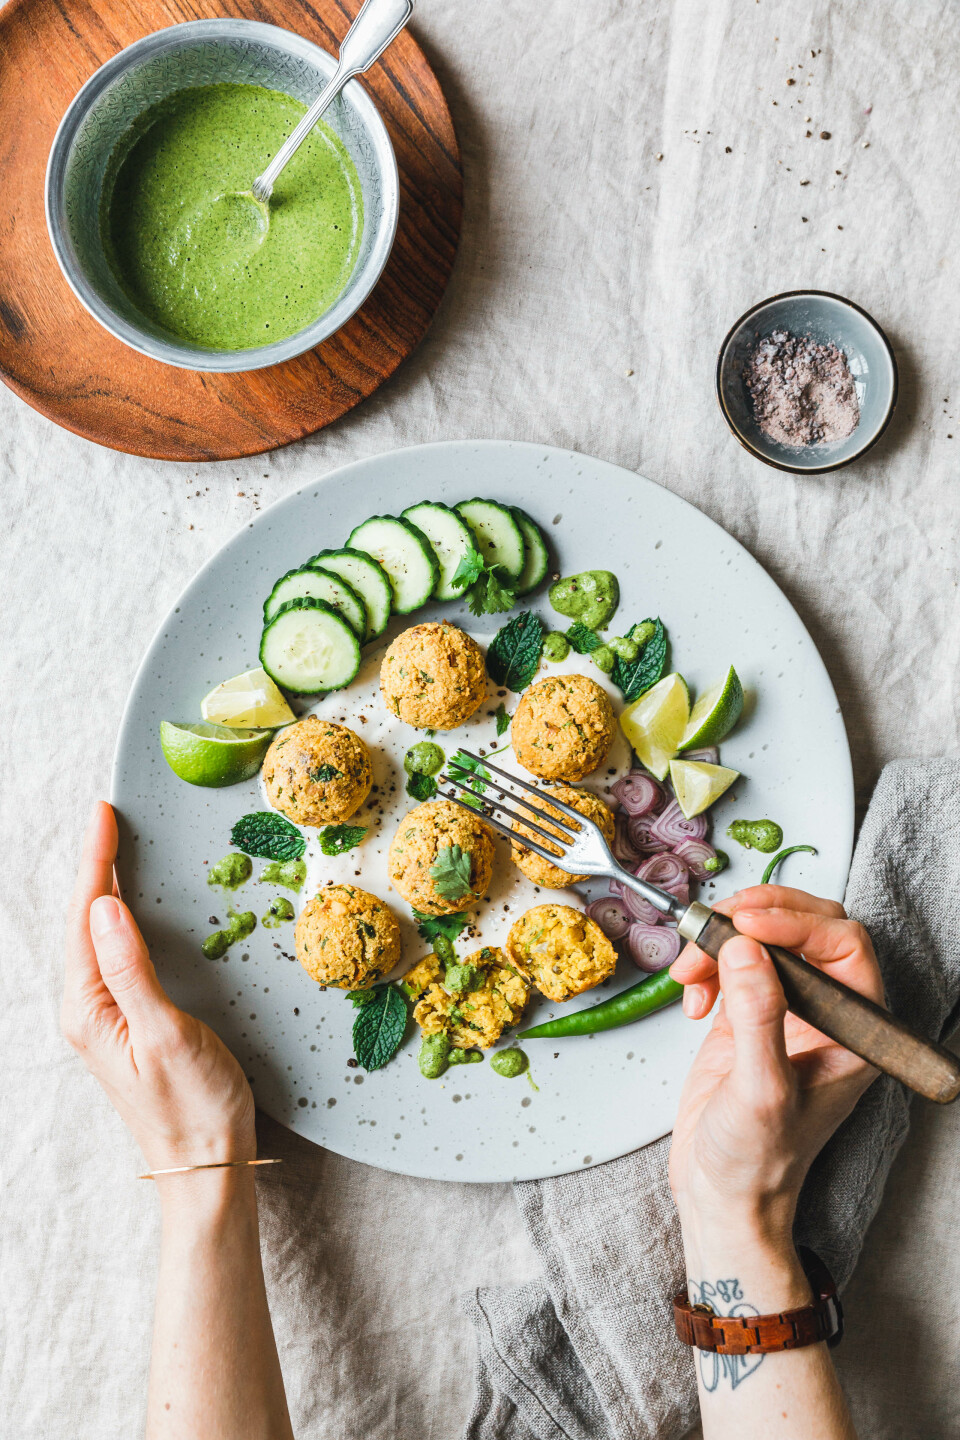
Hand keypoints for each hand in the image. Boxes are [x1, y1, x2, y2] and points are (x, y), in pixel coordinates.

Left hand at [63, 802, 255, 1171]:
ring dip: (105, 886)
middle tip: (107, 816)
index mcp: (88, 1009)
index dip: (96, 861)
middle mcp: (88, 1009)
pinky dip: (123, 917)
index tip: (103, 813)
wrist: (208, 1164)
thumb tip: (104, 906)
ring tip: (113, 845)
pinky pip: (116, 954)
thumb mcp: (165, 1035)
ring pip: (98, 936)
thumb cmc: (192, 1107)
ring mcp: (107, 1016)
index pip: (85, 918)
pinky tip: (131, 905)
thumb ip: (131, 970)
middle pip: (83, 921)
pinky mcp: (129, 1021)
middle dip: (94, 865)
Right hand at [668, 886, 882, 1249]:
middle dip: (759, 916)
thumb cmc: (757, 1163)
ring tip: (689, 971)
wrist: (720, 1195)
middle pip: (807, 928)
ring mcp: (784, 1010)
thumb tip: (745, 949)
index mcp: (854, 1033)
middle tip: (720, 921)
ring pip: (762, 938)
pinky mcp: (745, 1013)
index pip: (843, 946)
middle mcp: (826, 1015)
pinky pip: (729, 960)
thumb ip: (759, 1016)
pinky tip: (691, 995)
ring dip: (720, 940)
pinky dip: (703, 964)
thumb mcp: (760, 1092)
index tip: (749, 925)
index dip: (799, 924)